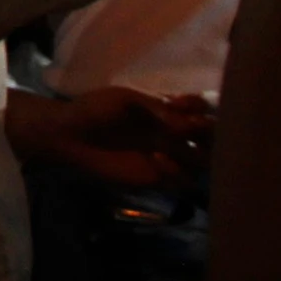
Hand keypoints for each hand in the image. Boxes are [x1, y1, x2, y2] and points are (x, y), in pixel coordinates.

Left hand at [7, 86, 212, 191]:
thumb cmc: (94, 110)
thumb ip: (155, 108)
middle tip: (192, 129)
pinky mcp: (155, 178)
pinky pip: (181, 181)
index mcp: (165, 112)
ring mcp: (166, 157)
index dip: (197, 107)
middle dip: (209, 134)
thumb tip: (185, 123)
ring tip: (170, 145)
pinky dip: (177, 172)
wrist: (69, 134)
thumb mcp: (124, 99)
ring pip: (202, 162)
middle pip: (210, 139)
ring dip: (196, 154)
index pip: (198, 110)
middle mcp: (171, 135)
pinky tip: (156, 160)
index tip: (180, 103)